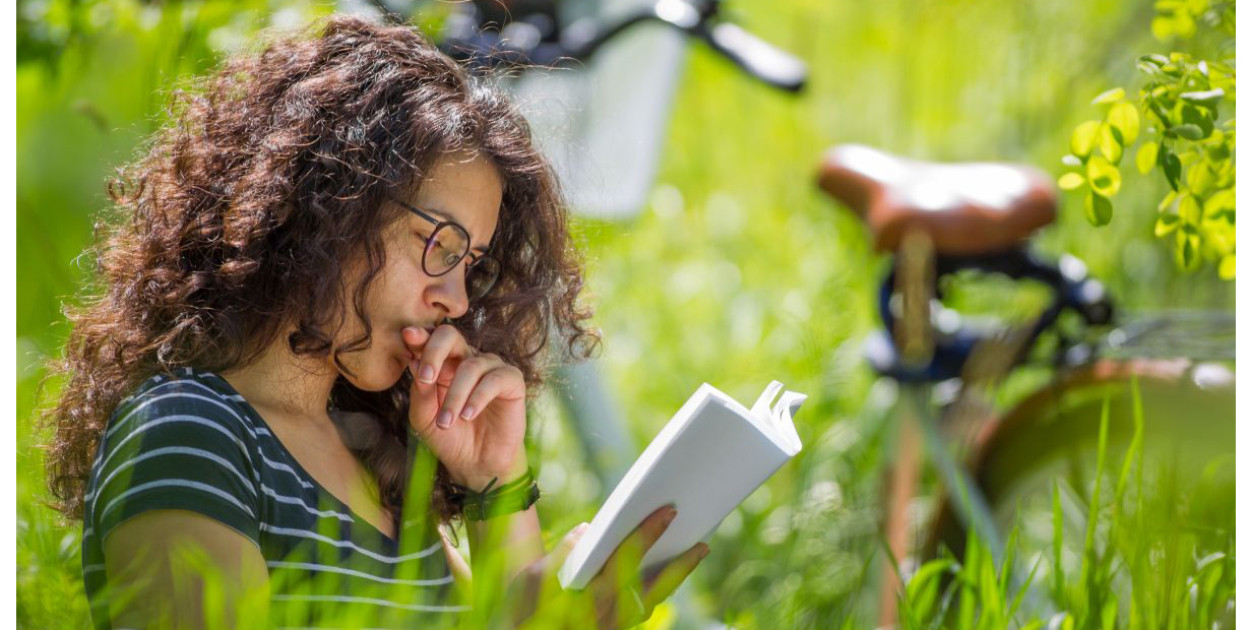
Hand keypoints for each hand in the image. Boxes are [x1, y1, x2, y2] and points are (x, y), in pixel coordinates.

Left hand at [403, 325, 527, 487]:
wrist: (476, 465)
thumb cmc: (449, 438)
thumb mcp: (424, 418)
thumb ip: (420, 392)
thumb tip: (414, 362)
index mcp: (443, 363)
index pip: (430, 341)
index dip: (420, 337)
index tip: (407, 336)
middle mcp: (466, 359)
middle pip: (451, 336)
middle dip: (435, 352)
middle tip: (425, 378)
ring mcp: (490, 368)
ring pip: (470, 366)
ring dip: (455, 396)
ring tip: (447, 422)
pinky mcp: (512, 381)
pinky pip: (495, 379)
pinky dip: (478, 398)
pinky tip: (468, 416)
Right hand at [505, 506, 709, 628]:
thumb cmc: (523, 610)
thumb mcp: (532, 580)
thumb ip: (563, 554)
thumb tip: (587, 531)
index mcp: (589, 597)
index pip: (626, 559)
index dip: (648, 533)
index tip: (667, 512)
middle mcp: (608, 616)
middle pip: (655, 589)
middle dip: (681, 565)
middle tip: (704, 544)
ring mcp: (614, 627)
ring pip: (653, 602)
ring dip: (674, 579)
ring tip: (694, 553)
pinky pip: (642, 609)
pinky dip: (658, 590)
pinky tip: (666, 574)